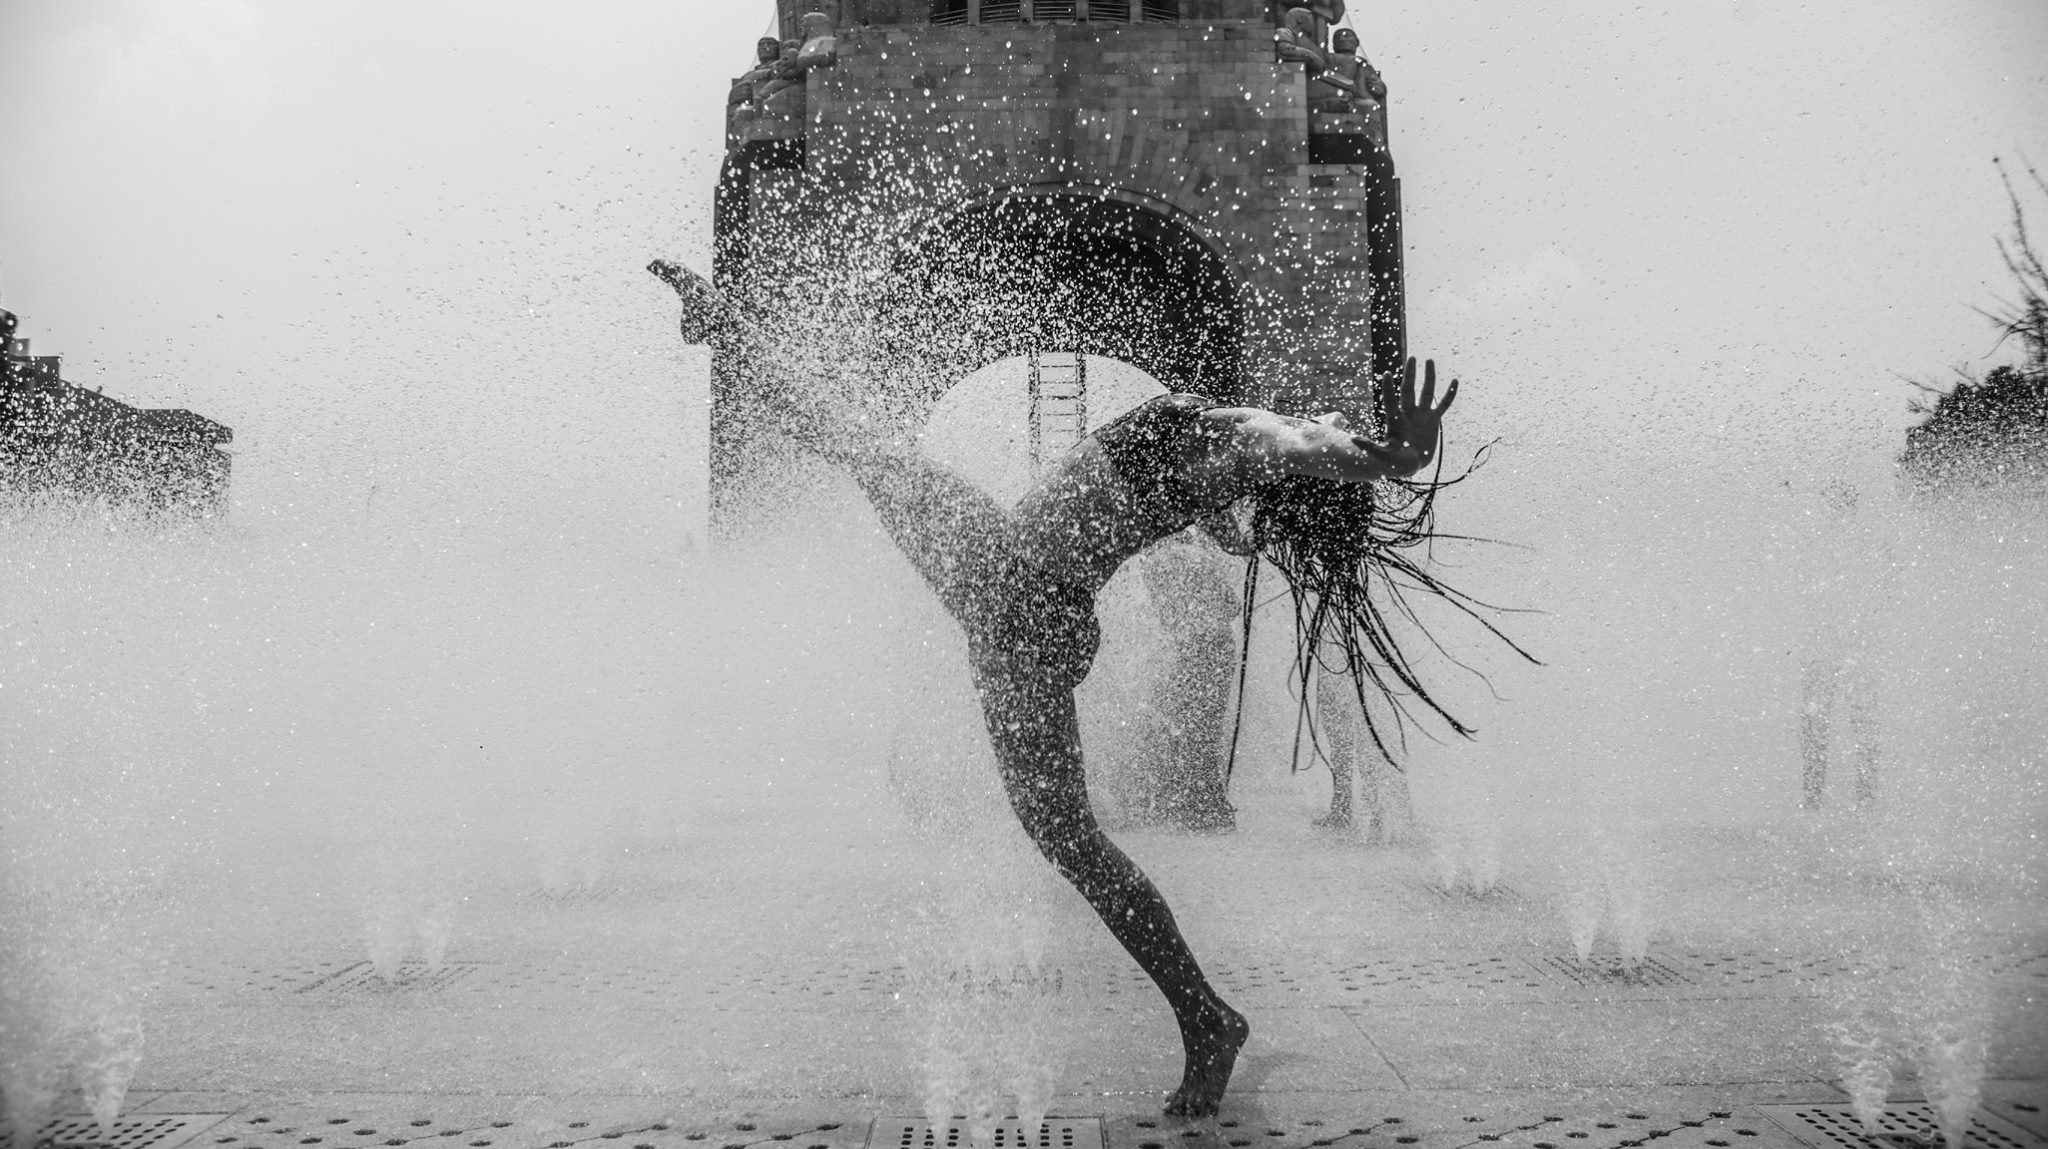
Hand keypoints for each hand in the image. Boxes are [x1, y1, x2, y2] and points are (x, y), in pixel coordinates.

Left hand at [1366, 357, 1456, 477]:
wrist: (1411, 465)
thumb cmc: (1394, 461)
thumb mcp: (1382, 455)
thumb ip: (1370, 447)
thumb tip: (1353, 440)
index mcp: (1394, 419)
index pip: (1390, 400)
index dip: (1388, 388)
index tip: (1386, 373)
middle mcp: (1407, 413)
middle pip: (1408, 390)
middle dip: (1410, 375)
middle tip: (1412, 358)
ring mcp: (1421, 415)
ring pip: (1426, 392)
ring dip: (1429, 377)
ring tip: (1429, 360)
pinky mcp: (1433, 421)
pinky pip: (1443, 405)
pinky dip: (1449, 395)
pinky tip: (1455, 381)